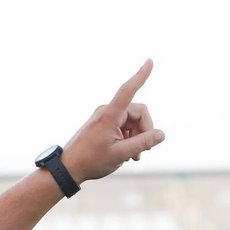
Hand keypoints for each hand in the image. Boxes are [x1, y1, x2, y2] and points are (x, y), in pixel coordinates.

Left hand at [59, 59, 165, 184]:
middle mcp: (107, 111)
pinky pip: (124, 126)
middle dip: (144, 131)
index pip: (127, 90)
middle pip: (138, 113)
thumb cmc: (91, 161)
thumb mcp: (120, 154)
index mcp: (110, 115)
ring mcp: (105, 117)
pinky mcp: (104, 124)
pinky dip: (129, 138)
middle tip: (143, 151)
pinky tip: (129, 154)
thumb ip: (142, 143)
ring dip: (137, 137)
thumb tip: (161, 134)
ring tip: (134, 156)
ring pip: (132, 121)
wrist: (68, 168)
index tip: (149, 61)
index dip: (140, 76)